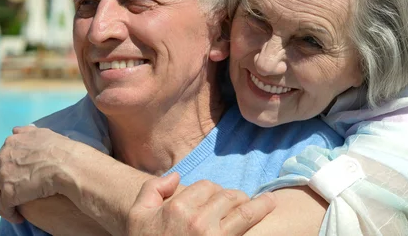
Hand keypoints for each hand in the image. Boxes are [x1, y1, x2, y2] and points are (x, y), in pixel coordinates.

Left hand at [0, 125, 75, 222]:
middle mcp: (3, 157)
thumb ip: (27, 132)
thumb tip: (15, 131)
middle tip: (6, 190)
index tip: (13, 174)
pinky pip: (3, 207)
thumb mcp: (42, 133)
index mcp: (12, 143)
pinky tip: (17, 217)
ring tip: (7, 206)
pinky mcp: (9, 194)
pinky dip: (8, 213)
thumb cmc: (61, 149)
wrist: (68, 165)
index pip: (0, 156)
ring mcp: (4, 176)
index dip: (5, 166)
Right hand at [127, 174, 275, 235]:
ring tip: (269, 202)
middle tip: (242, 200)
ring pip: (245, 212)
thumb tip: (176, 176)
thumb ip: (153, 188)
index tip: (217, 196)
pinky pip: (248, 231)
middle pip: (228, 196)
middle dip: (236, 196)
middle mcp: (199, 221)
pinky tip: (267, 213)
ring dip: (258, 206)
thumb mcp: (138, 214)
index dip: (213, 189)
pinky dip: (259, 222)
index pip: (207, 186)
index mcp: (178, 207)